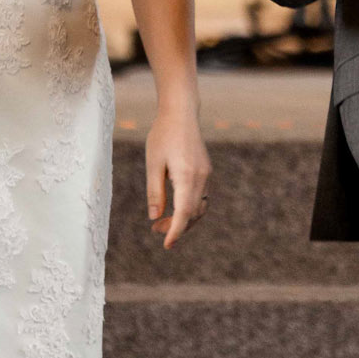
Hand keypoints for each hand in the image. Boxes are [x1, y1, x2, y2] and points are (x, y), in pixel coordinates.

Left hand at [145, 105, 211, 250]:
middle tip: (155, 231)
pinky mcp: (206, 171)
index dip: (176, 231)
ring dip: (184, 219)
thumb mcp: (153, 163)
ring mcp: (206, 174)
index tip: (166, 245)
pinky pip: (201, 197)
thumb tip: (154, 217)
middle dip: (177, 227)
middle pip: (193, 213)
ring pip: (199, 207)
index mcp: (187, 175)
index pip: (184, 212)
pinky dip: (190, 209)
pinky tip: (175, 209)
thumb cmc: (162, 135)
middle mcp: (201, 177)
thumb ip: (154, 192)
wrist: (181, 112)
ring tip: (161, 223)